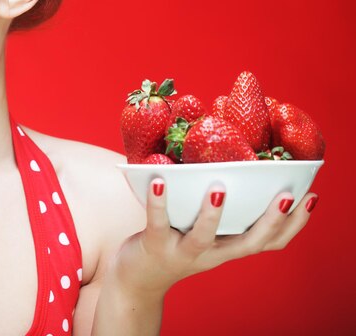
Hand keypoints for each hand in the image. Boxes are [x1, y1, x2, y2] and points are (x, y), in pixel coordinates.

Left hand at [113, 179, 316, 295]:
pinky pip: (157, 223)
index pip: (270, 243)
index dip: (294, 225)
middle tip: (285, 196)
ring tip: (219, 189)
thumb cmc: (176, 245)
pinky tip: (159, 181)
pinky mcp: (154, 245)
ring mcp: (182, 252)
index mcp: (227, 248)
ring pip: (203, 238)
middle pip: (248, 244)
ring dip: (213, 215)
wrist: (137, 278)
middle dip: (270, 222)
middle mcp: (211, 254)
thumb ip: (223, 214)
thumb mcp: (206, 235)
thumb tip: (237, 171)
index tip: (311, 198)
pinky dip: (158, 202)